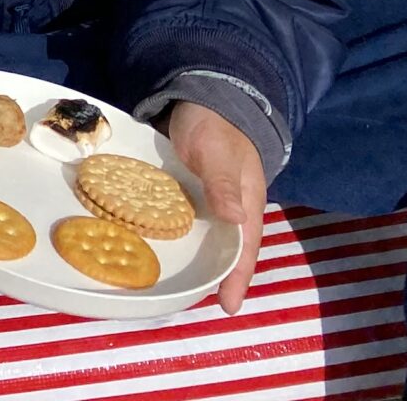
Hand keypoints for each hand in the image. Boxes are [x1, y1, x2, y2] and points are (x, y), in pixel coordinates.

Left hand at [169, 102, 265, 311]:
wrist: (203, 100)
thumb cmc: (217, 128)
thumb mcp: (219, 153)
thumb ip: (224, 184)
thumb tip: (235, 220)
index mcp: (246, 205)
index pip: (244, 249)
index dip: (237, 278)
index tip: (228, 306)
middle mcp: (230, 210)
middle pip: (226, 251)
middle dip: (215, 277)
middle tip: (194, 301)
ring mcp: (210, 203)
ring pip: (206, 238)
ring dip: (197, 259)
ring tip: (177, 284)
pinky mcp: (191, 193)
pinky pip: (187, 221)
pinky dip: (179, 236)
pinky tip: (160, 247)